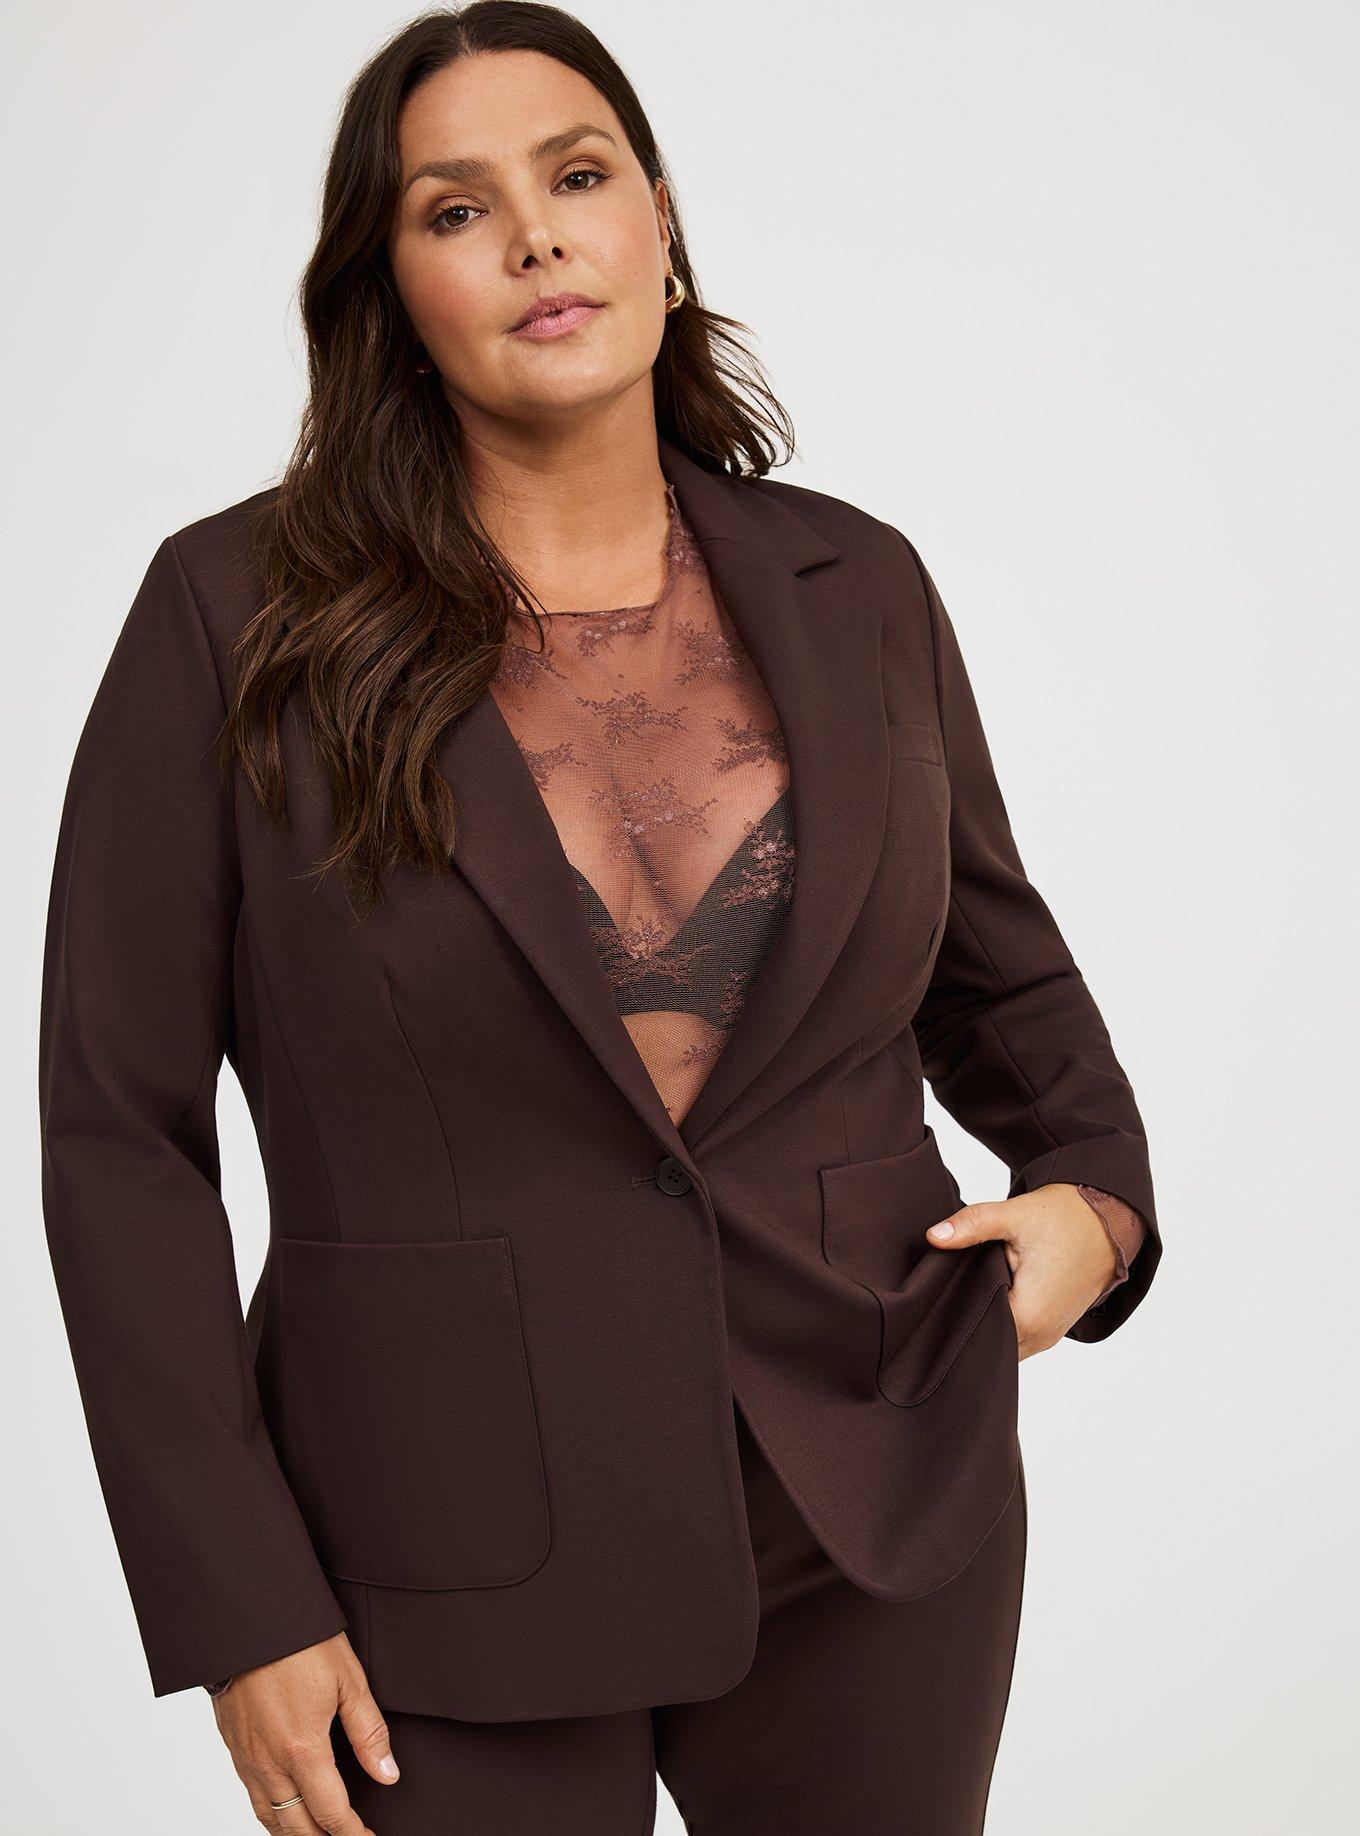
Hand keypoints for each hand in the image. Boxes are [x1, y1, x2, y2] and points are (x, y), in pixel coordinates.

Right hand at [210, 1633, 397, 1833]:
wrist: (247, 1618)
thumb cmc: (299, 1641)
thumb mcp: (348, 1680)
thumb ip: (369, 1732)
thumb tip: (387, 1774)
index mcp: (302, 1749)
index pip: (331, 1813)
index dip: (353, 1834)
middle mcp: (270, 1763)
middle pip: (299, 1828)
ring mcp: (247, 1759)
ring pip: (271, 1819)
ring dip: (297, 1834)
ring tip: (321, 1835)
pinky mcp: (233, 1748)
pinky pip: (253, 1798)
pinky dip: (272, 1816)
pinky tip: (286, 1811)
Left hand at [925, 1182, 1118, 1360]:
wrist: (1110, 1219)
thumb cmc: (1066, 1218)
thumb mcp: (1015, 1215)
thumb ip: (973, 1226)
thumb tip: (933, 1236)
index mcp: (1030, 1315)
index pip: (976, 1336)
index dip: (950, 1319)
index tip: (931, 1301)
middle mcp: (1042, 1336)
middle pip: (989, 1344)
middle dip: (965, 1325)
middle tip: (939, 1298)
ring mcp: (1050, 1336)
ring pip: (1004, 1345)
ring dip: (985, 1325)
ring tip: (962, 1297)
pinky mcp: (1054, 1329)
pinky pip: (1019, 1338)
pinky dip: (1002, 1324)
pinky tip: (986, 1300)